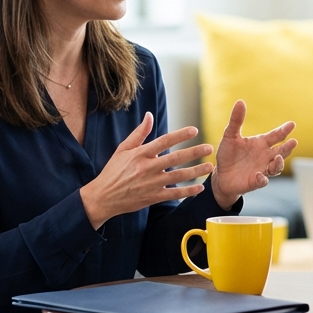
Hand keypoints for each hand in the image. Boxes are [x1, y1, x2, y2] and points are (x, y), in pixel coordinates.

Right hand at [80, 113, 214, 227]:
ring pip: (178, 176)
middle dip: (194, 152)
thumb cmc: (113, 171)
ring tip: (209, 166)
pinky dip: (188, 191)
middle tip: (209, 148)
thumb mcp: (123, 149)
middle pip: (175, 158)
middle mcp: (148, 168)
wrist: (103, 197)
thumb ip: (139, 133)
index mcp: (140, 154)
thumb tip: (149, 115)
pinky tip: (199, 187)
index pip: (164, 141)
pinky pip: (174, 193)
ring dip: (196, 171)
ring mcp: (151, 183)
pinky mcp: (153, 197)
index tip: (194, 130)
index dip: (180, 135)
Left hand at [210, 99, 297, 207]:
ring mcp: (262, 169)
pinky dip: (262, 179)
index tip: (292, 124)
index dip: (284, 130)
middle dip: (287, 147)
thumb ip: (236, 120)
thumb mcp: (230, 136)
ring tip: (277, 157)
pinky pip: (262, 181)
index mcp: (261, 144)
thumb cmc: (228, 154)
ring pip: (276, 167)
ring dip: (278, 163)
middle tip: (293, 141)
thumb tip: (240, 101)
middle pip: (281, 151)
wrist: (221, 175)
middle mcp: (265, 156)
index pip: (276, 136)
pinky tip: (260, 175)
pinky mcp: (255, 182)